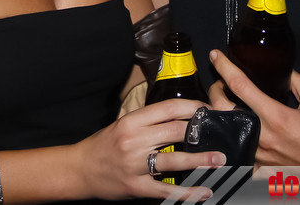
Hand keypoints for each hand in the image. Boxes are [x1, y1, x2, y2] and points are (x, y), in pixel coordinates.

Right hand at [73, 98, 225, 200]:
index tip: (209, 110)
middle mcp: (134, 141)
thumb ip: (148, 123)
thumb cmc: (104, 145)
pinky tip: (203, 191)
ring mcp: (135, 165)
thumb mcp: (123, 125)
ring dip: (200, 160)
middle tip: (220, 133)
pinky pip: (166, 190)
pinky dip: (187, 192)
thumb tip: (180, 119)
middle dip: (201, 131)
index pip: (168, 109)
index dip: (193, 107)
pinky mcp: (136, 186)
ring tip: (219, 160)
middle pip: (175, 131)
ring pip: (174, 160)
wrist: (79, 169)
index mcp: (132, 122)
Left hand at [208, 50, 299, 165]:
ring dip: (221, 114)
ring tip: (225, 104)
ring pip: (226, 130)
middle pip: (223, 108)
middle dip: (215, 90)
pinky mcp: (263, 167)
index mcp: (276, 116)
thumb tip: (287, 71)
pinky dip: (232, 138)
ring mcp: (261, 154)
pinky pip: (239, 151)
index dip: (225, 67)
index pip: (241, 86)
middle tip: (220, 82)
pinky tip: (235, 130)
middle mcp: (264, 136)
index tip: (216, 56)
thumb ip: (298, 84)